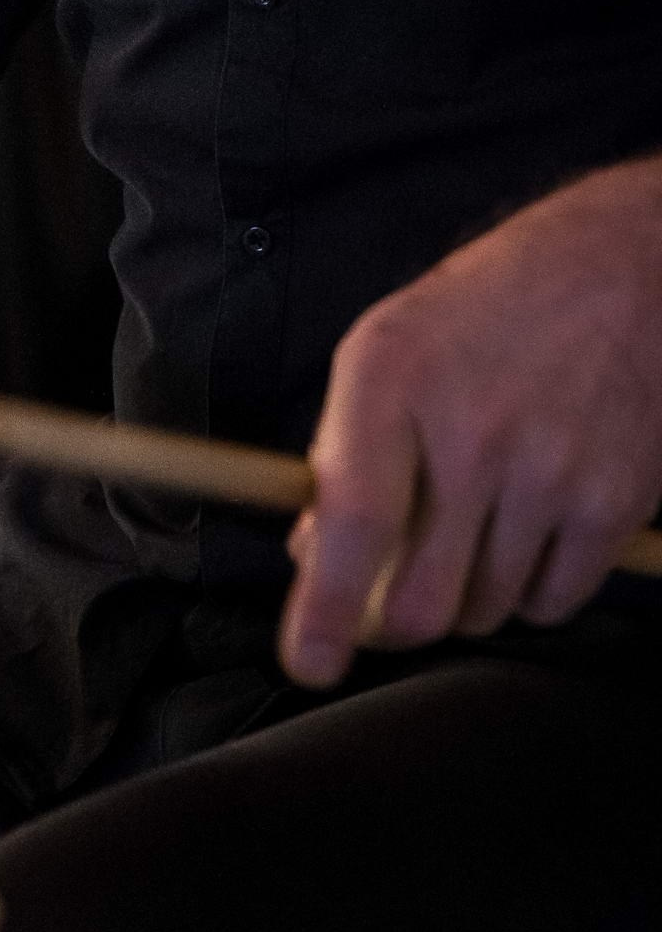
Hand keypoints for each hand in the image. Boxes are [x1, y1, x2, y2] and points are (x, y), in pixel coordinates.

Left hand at [279, 158, 661, 685]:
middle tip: (394, 592)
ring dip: (467, 594)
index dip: (326, 609)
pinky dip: (532, 589)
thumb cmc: (486, 313)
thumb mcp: (387, 348)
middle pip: (424, 600)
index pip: (355, 521)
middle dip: (396, 620)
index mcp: (393, 379)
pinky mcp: (614, 501)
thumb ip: (343, 451)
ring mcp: (551, 469)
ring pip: (487, 611)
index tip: (311, 662)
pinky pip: (554, 601)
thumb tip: (314, 557)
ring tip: (474, 523)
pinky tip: (527, 528)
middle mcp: (473, 430)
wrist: (620, 270)